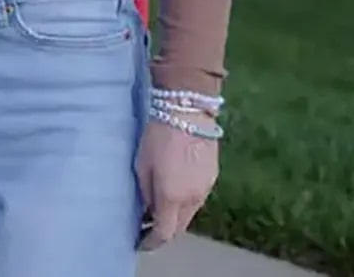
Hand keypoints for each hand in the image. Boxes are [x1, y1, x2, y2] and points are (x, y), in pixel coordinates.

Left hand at [136, 111, 219, 249]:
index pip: (164, 233)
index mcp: (172, 197)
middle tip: (147, 227)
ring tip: (159, 207)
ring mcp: (205, 189)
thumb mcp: (142, 165)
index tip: (141, 242)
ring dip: (175, 216)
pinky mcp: (212, 178)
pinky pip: (197, 198)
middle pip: (179, 227)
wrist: (188, 112)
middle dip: (164, 231)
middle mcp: (192, 199)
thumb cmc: (158, 136)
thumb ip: (146, 193)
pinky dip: (185, 202)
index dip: (151, 242)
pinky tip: (174, 190)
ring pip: (189, 214)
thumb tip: (146, 211)